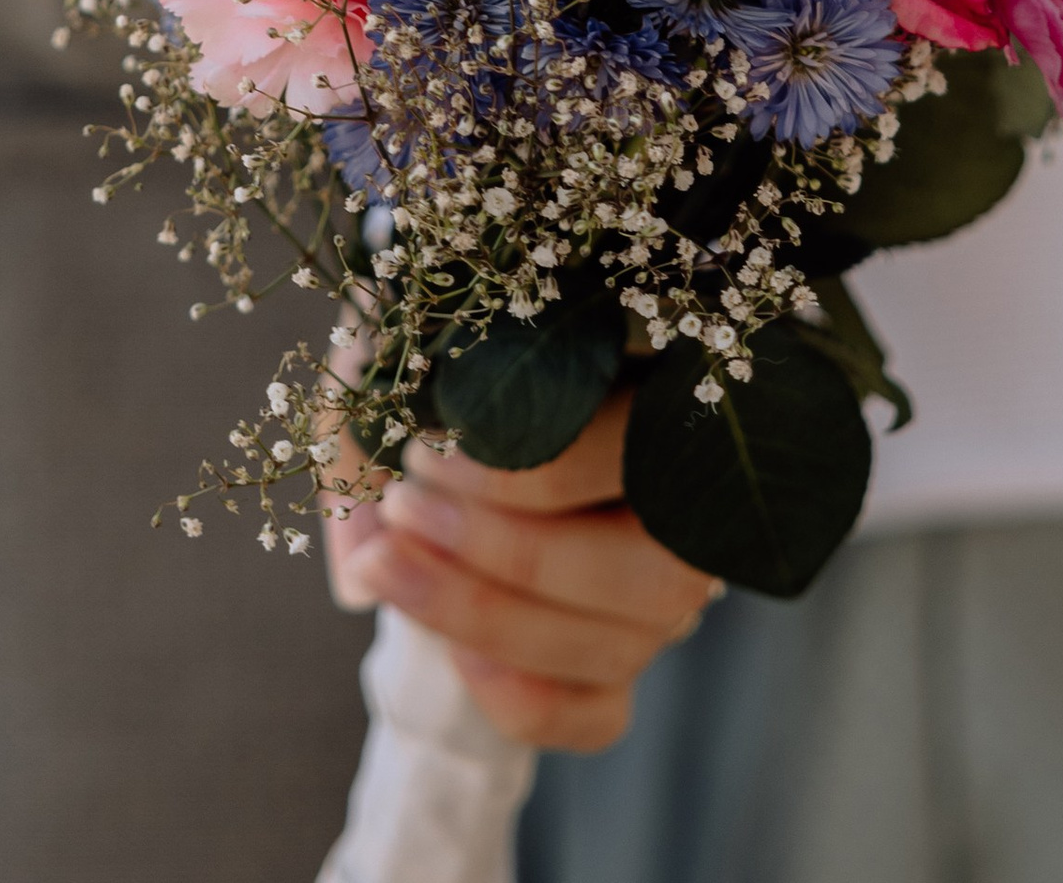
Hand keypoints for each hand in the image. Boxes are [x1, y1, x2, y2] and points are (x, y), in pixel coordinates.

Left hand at [327, 389, 716, 752]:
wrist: (453, 426)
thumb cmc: (450, 368)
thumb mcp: (422, 346)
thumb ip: (394, 400)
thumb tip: (364, 538)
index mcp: (678, 405)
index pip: (635, 453)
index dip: (525, 467)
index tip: (425, 449)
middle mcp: (697, 516)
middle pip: (639, 571)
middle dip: (503, 549)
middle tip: (400, 507)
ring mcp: (664, 598)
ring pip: (617, 645)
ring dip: (490, 616)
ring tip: (386, 567)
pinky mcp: (619, 661)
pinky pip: (599, 716)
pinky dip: (530, 705)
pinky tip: (455, 659)